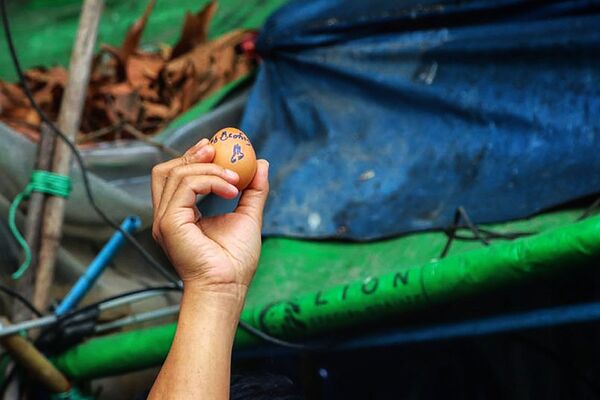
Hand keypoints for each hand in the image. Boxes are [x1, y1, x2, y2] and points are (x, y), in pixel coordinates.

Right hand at [151, 138, 268, 299]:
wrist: (228, 288)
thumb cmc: (235, 262)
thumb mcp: (248, 217)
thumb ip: (253, 191)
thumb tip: (261, 164)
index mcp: (180, 215)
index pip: (176, 177)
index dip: (192, 157)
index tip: (215, 146)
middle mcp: (167, 216)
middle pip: (165, 171)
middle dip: (191, 155)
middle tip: (216, 149)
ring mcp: (165, 220)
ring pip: (176, 174)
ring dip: (209, 168)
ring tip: (234, 179)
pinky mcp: (170, 223)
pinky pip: (186, 186)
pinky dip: (210, 180)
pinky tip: (231, 190)